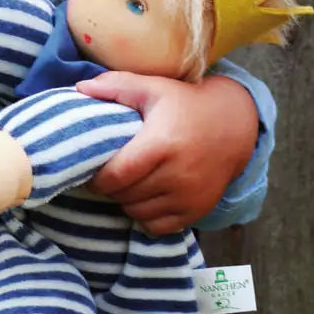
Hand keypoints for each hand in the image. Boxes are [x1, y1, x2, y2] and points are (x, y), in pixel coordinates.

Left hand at [79, 72, 257, 234]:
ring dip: (126, 202)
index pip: (116, 176)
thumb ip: (115, 86)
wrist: (233, 125)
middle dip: (110, 188)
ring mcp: (189, 196)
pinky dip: (145, 216)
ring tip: (126, 184)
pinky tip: (144, 197)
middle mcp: (177, 175)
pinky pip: (159, 227)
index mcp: (161, 144)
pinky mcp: (197, 210)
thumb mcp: (152, 87)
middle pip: (125, 196)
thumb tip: (80, 87)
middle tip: (108, 175)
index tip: (91, 171)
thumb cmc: (185, 104)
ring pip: (138, 213)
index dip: (97, 179)